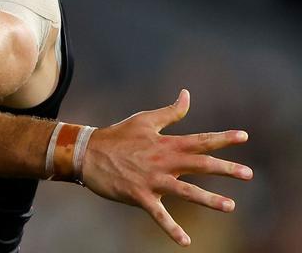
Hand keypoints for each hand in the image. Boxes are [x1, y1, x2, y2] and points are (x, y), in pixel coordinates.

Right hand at [80, 89, 252, 246]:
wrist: (87, 152)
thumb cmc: (117, 136)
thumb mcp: (144, 120)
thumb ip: (170, 112)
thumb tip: (187, 95)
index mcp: (166, 144)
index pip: (199, 140)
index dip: (222, 139)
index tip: (244, 137)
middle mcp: (163, 162)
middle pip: (199, 165)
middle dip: (225, 169)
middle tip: (248, 174)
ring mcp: (152, 180)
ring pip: (185, 192)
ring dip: (208, 200)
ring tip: (230, 207)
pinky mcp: (140, 196)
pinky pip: (158, 215)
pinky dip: (171, 228)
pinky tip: (185, 241)